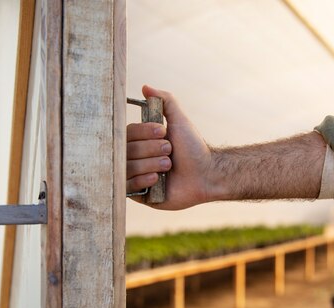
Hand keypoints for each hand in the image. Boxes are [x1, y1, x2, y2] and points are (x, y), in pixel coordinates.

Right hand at [126, 85, 212, 209]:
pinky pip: (128, 187)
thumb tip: (145, 87)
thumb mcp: (179, 120)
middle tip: (170, 151)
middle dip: (151, 149)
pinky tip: (157, 179)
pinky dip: (142, 180)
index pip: (127, 133)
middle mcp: (135, 158)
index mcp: (141, 141)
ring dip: (151, 164)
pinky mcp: (140, 195)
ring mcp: (136, 176)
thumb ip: (165, 101)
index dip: (144, 133)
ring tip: (168, 166)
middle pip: (126, 150)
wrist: (207, 174)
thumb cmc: (193, 148)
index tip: (164, 132)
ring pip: (127, 167)